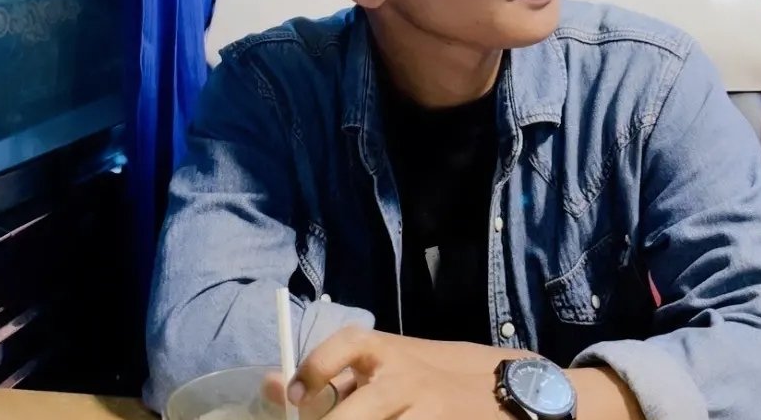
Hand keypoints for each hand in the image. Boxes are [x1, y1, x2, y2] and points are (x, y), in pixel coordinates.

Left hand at [282, 327, 512, 419]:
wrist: (493, 391)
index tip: (295, 397)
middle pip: (349, 417)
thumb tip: (267, 385)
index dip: (313, 371)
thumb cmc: (422, 377)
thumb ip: (332, 376)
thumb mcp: (382, 366)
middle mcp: (400, 379)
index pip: (342, 348)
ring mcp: (422, 412)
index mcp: (382, 350)